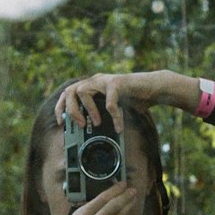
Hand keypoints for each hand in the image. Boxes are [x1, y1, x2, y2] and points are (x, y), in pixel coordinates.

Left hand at [55, 70, 183, 132]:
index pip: (67, 93)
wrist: (153, 89)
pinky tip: (118, 126)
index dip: (61, 107)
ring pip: (83, 91)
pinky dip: (113, 116)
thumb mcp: (112, 109)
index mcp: (91, 86)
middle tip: (79, 125)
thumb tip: (87, 134)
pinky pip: (110, 101)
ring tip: (95, 124)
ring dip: (87, 110)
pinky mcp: (117, 82)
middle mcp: (95, 81)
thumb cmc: (133, 101)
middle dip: (70, 109)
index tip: (61, 123)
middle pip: (70, 90)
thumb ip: (100, 115)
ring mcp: (105, 80)